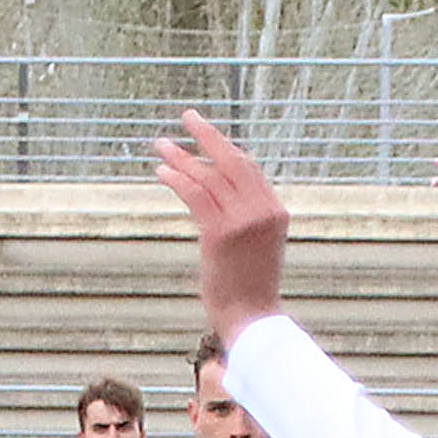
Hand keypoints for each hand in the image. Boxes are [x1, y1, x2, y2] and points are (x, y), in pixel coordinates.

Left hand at [151, 111, 290, 341]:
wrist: (252, 320)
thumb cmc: (250, 291)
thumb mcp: (258, 248)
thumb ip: (246, 221)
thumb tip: (220, 200)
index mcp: (276, 211)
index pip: (249, 169)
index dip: (224, 151)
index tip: (205, 140)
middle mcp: (262, 210)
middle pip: (232, 160)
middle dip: (208, 135)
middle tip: (188, 117)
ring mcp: (242, 220)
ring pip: (209, 175)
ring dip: (183, 157)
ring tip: (161, 144)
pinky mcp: (219, 232)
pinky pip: (195, 194)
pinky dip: (177, 178)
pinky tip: (162, 171)